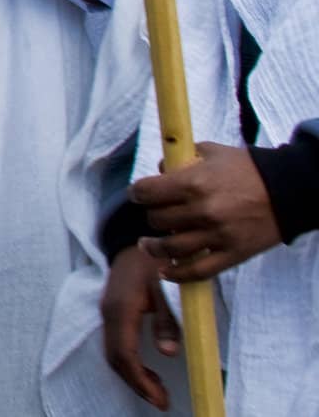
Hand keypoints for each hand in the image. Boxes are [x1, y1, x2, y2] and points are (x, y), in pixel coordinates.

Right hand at [101, 245, 179, 409]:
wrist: (134, 235)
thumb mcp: (168, 287)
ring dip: (133, 374)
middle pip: (115, 358)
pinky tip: (146, 369)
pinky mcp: (112, 310)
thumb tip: (168, 353)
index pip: (124, 354)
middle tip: (161, 400)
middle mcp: (109, 312)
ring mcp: (108, 311)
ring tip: (157, 389)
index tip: (160, 399)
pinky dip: (129, 362)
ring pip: (113, 352)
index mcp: (121, 309)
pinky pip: (115, 343)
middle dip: (136, 382)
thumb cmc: (155, 260)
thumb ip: (168, 319)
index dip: (140, 380)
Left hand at [133, 141, 281, 279]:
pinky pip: (198, 271)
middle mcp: (202, 211)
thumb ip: (183, 157)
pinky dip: (178, 274)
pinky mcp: (232, 254)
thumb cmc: (248, 168)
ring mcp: (217, 235)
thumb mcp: (212, 152)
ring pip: (172, 248)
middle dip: (152, 215)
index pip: (147, 192)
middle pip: (157, 220)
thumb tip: (161, 168)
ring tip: (147, 245)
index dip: (138, 193)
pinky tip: (165, 271)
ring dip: (154, 247)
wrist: (288, 191)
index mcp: (193, 183)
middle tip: (155, 214)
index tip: (138, 194)